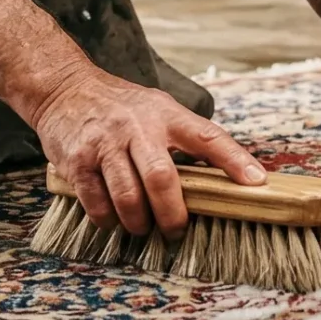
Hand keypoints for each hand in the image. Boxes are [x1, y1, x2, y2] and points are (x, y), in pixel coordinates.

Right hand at [29, 67, 266, 236]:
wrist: (64, 88)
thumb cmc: (120, 107)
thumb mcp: (158, 109)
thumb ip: (187, 138)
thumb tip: (227, 175)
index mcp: (166, 115)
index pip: (208, 136)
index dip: (235, 160)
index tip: (256, 183)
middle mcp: (137, 127)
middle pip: (162, 178)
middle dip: (172, 215)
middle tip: (175, 231)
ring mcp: (105, 143)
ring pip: (128, 197)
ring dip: (138, 223)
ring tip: (142, 228)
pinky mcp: (77, 160)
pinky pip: (96, 203)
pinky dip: (107, 220)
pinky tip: (112, 219)